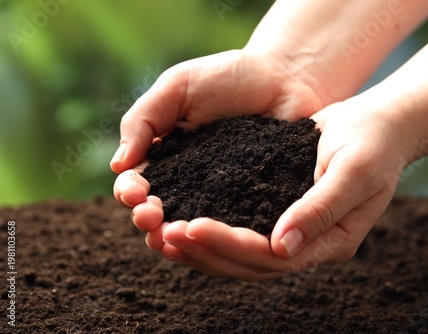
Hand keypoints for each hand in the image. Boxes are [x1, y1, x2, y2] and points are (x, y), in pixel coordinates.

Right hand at [111, 49, 329, 271]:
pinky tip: (214, 241)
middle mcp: (188, 184)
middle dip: (149, 221)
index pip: (136, 184)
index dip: (129, 193)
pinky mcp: (253, 205)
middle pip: (160, 213)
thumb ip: (144, 119)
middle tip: (151, 220)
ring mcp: (221, 198)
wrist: (282, 79)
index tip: (135, 194)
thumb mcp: (178, 87)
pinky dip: (221, 238)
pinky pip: (234, 227)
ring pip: (192, 228)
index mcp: (164, 159)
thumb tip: (118, 164)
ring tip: (171, 239)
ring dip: (177, 238)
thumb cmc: (226, 78)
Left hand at [116, 87, 409, 280]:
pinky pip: (240, 229)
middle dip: (206, 250)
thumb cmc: (373, 143)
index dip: (230, 244)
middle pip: (249, 263)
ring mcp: (293, 232)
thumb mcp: (353, 170)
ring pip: (240, 254)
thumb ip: (320, 208)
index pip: (273, 257)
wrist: (378, 126)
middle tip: (164, 234)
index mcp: (331, 242)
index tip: (191, 225)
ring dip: (201, 247)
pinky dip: (211, 228)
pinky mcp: (278, 211)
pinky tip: (182, 216)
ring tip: (162, 233)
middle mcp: (308, 244)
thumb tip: (282, 246)